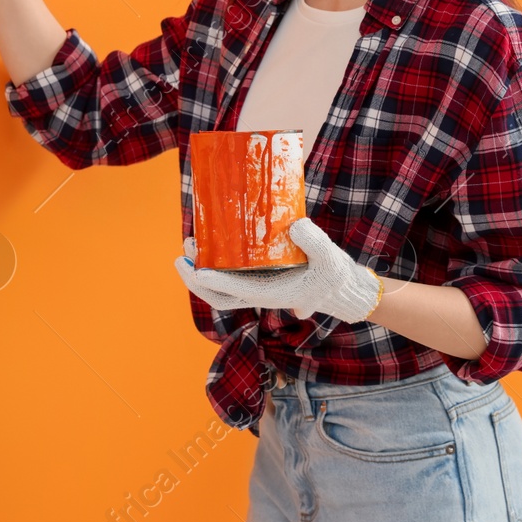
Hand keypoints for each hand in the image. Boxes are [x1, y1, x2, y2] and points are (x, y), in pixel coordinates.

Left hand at [173, 219, 382, 321]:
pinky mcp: (257, 277)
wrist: (340, 289)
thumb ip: (314, 243)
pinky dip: (215, 264)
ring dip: (200, 271)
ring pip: (219, 287)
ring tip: (190, 245)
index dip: (214, 282)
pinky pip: (228, 275)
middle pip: (217, 295)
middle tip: (181, 256)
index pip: (234, 292)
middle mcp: (257, 293)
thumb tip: (295, 225)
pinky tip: (211, 242)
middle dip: (195, 279)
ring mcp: (255, 287)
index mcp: (269, 294)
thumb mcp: (329, 258)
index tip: (198, 270)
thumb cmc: (334, 276)